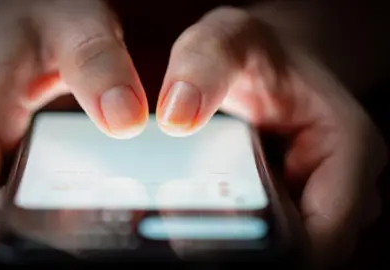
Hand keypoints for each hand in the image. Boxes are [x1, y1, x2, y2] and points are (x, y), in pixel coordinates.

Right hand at [0, 0, 148, 253]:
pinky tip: (112, 205)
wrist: (19, 8)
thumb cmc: (32, 9)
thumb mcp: (70, 22)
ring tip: (113, 230)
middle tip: (99, 240)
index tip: (28, 249)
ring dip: (58, 233)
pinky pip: (43, 196)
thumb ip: (96, 62)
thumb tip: (124, 121)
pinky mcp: (30, 157)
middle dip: (37, 244)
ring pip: (19, 216)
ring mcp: (7, 159)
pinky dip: (72, 209)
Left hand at [156, 7, 386, 266]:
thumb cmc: (256, 50)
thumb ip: (204, 66)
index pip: (324, 235)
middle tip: (186, 232)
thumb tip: (179, 117)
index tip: (207, 238)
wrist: (267, 59)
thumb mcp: (228, 39)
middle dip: (250, 246)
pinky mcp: (296, 204)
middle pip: (304, 250)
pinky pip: (268, 233)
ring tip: (189, 219)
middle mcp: (343, 182)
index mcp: (348, 149)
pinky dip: (236, 229)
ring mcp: (320, 197)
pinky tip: (203, 212)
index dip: (271, 248)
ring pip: (286, 247)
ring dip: (242, 241)